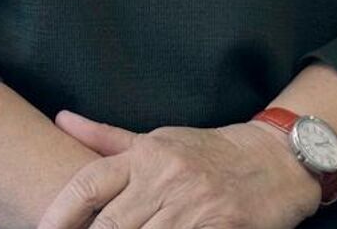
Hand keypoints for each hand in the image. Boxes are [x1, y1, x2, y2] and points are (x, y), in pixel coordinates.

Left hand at [36, 110, 320, 228]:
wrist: (276, 159)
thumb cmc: (210, 151)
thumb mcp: (158, 139)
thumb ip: (106, 138)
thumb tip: (60, 119)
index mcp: (146, 154)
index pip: (89, 183)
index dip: (60, 213)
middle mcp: (166, 178)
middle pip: (111, 223)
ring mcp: (195, 207)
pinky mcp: (223, 228)